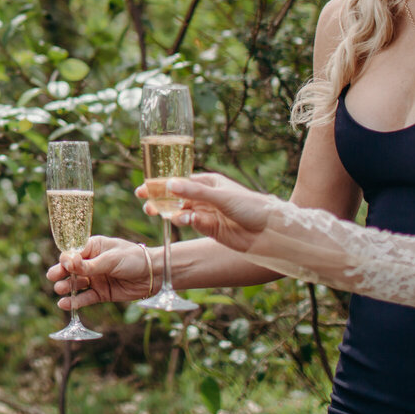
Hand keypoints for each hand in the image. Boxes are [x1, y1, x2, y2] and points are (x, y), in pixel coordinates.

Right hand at [47, 236, 155, 306]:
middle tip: (54, 277)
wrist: (154, 275)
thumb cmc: (133, 259)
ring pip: (75, 284)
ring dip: (66, 287)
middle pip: (70, 269)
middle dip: (60, 272)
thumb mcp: (111, 259)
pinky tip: (65, 304)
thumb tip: (68, 263)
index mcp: (93, 247)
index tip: (66, 265)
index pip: (73, 253)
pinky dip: (75, 301)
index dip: (66, 259)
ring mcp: (95, 279)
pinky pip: (85, 298)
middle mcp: (91, 263)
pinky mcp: (101, 294)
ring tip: (60, 290)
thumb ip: (90, 265)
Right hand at [138, 171, 272, 252]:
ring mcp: (207, 214)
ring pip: (181, 211)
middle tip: (146, 203)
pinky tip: (183, 220)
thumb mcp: (221, 196)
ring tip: (160, 213)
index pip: (180, 181)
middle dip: (160, 200)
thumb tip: (169, 184)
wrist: (270, 232)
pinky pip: (191, 223)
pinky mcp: (209, 229)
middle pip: (176, 197)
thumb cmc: (251, 207)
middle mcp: (206, 197)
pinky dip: (184, 221)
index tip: (144, 188)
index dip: (161, 184)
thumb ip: (195, 192)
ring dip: (170, 212)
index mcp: (209, 183)